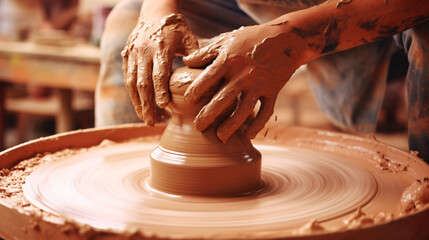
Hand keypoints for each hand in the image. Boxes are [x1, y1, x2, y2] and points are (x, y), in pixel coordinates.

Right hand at [122, 13, 197, 125]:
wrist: (155, 11)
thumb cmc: (177, 29)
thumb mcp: (189, 39)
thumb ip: (196, 58)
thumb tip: (205, 79)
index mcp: (160, 47)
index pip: (159, 73)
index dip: (160, 91)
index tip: (164, 108)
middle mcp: (143, 51)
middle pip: (142, 83)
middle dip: (147, 105)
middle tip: (154, 122)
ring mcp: (132, 54)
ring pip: (132, 83)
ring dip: (138, 104)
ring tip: (147, 119)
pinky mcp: (126, 56)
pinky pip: (128, 78)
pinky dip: (133, 95)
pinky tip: (140, 107)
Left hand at [183, 24, 305, 141]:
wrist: (286, 38)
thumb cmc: (251, 38)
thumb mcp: (227, 40)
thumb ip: (205, 52)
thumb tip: (185, 61)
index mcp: (228, 60)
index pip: (207, 79)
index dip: (195, 92)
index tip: (188, 102)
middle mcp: (243, 74)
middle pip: (223, 99)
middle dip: (208, 115)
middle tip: (198, 127)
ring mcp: (259, 84)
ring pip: (243, 109)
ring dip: (231, 125)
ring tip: (220, 137)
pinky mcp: (273, 91)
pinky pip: (265, 111)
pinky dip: (258, 125)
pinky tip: (248, 135)